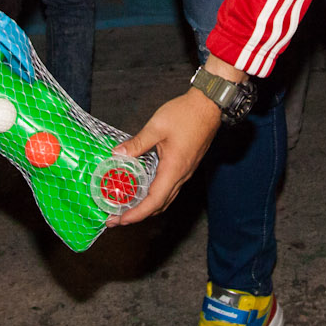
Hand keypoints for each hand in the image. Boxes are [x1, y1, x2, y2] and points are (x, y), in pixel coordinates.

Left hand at [106, 88, 222, 225]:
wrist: (208, 106)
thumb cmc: (185, 114)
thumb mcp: (156, 127)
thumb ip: (137, 143)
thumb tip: (117, 154)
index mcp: (174, 169)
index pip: (154, 201)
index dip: (136, 214)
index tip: (120, 220)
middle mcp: (181, 175)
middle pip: (159, 205)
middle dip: (137, 215)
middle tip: (116, 217)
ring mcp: (185, 172)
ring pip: (166, 198)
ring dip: (147, 207)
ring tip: (127, 207)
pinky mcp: (186, 166)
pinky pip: (170, 188)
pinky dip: (155, 196)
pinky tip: (143, 189)